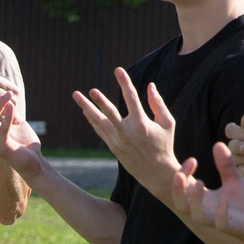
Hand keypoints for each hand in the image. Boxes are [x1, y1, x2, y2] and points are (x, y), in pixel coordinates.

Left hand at [77, 66, 197, 209]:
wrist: (156, 173)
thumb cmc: (165, 144)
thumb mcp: (167, 123)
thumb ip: (158, 103)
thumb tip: (150, 85)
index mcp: (142, 124)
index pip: (131, 98)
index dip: (124, 83)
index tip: (118, 70)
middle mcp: (127, 132)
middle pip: (109, 112)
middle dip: (99, 100)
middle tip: (91, 89)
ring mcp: (117, 141)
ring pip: (98, 121)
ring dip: (86, 108)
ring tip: (76, 95)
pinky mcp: (112, 147)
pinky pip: (100, 130)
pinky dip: (92, 120)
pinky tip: (86, 111)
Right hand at [190, 141, 243, 243]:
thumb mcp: (235, 180)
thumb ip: (225, 165)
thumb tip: (217, 144)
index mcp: (204, 200)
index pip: (182, 189)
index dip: (182, 174)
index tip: (191, 159)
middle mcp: (206, 212)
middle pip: (181, 204)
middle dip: (177, 189)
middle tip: (180, 173)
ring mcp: (218, 221)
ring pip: (197, 216)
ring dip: (195, 200)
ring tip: (199, 183)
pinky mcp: (232, 228)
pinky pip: (221, 224)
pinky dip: (221, 212)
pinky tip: (224, 199)